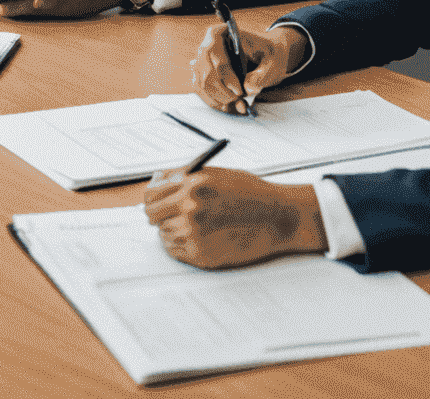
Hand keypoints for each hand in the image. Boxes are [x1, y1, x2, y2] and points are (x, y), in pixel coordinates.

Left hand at [145, 167, 326, 268]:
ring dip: (172, 229)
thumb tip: (157, 180)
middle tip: (167, 215)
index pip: (151, 194)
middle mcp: (191, 208)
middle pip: (152, 215)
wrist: (278, 217)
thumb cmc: (249, 192)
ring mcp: (196, 233)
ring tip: (194, 225)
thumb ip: (182, 176)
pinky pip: (175, 250)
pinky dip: (180, 245)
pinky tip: (197, 237)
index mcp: (192, 183)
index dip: (151, 197)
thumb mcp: (214, 173)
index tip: (155, 200)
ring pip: (164, 234)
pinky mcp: (203, 255)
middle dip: (157, 214)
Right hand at [191, 22, 306, 114]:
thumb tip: (247, 88)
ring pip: (201, 83)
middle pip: (204, 71)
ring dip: (218, 99)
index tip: (239, 90)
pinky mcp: (204, 74)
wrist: (266, 57)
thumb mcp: (272, 62)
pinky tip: (229, 107)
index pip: (213, 53)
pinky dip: (215, 101)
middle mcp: (207, 45)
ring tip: (238, 106)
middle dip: (221, 91)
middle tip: (239, 101)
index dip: (224, 73)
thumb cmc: (268, 55)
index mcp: (221, 33)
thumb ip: (262, 75)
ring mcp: (203, 61)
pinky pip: (202, 90)